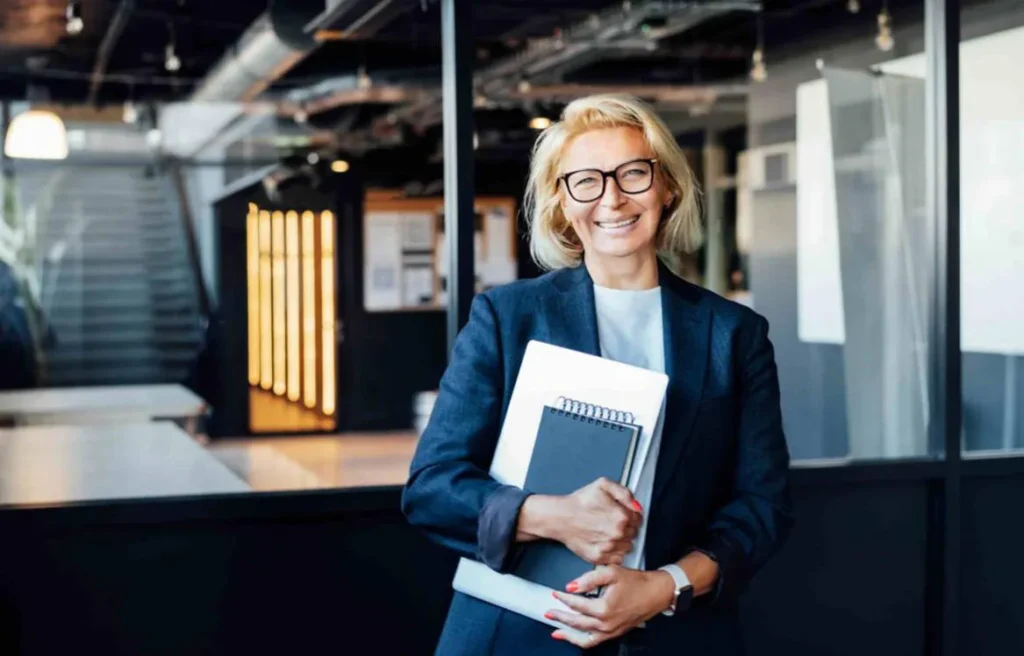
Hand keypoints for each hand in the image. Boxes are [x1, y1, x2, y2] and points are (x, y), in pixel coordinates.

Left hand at [545, 565, 675, 648]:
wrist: (656, 593)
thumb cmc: (637, 582)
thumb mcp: (611, 572)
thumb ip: (589, 579)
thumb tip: (571, 586)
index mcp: (603, 608)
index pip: (576, 604)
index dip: (563, 599)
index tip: (555, 593)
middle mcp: (606, 623)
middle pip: (576, 622)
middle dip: (560, 617)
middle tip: (548, 612)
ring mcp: (610, 631)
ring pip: (583, 637)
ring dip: (568, 634)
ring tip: (556, 630)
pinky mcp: (614, 633)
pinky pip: (594, 641)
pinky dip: (581, 640)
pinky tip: (574, 636)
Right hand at [552, 478, 642, 565]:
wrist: (560, 517)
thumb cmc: (580, 502)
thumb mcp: (603, 485)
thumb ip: (625, 493)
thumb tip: (637, 506)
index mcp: (622, 516)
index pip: (639, 519)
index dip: (631, 515)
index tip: (622, 514)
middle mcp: (617, 534)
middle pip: (634, 533)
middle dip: (627, 528)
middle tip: (611, 521)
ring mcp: (608, 547)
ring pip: (628, 547)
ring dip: (621, 541)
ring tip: (606, 532)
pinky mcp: (599, 558)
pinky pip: (617, 558)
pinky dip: (613, 552)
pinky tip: (604, 542)